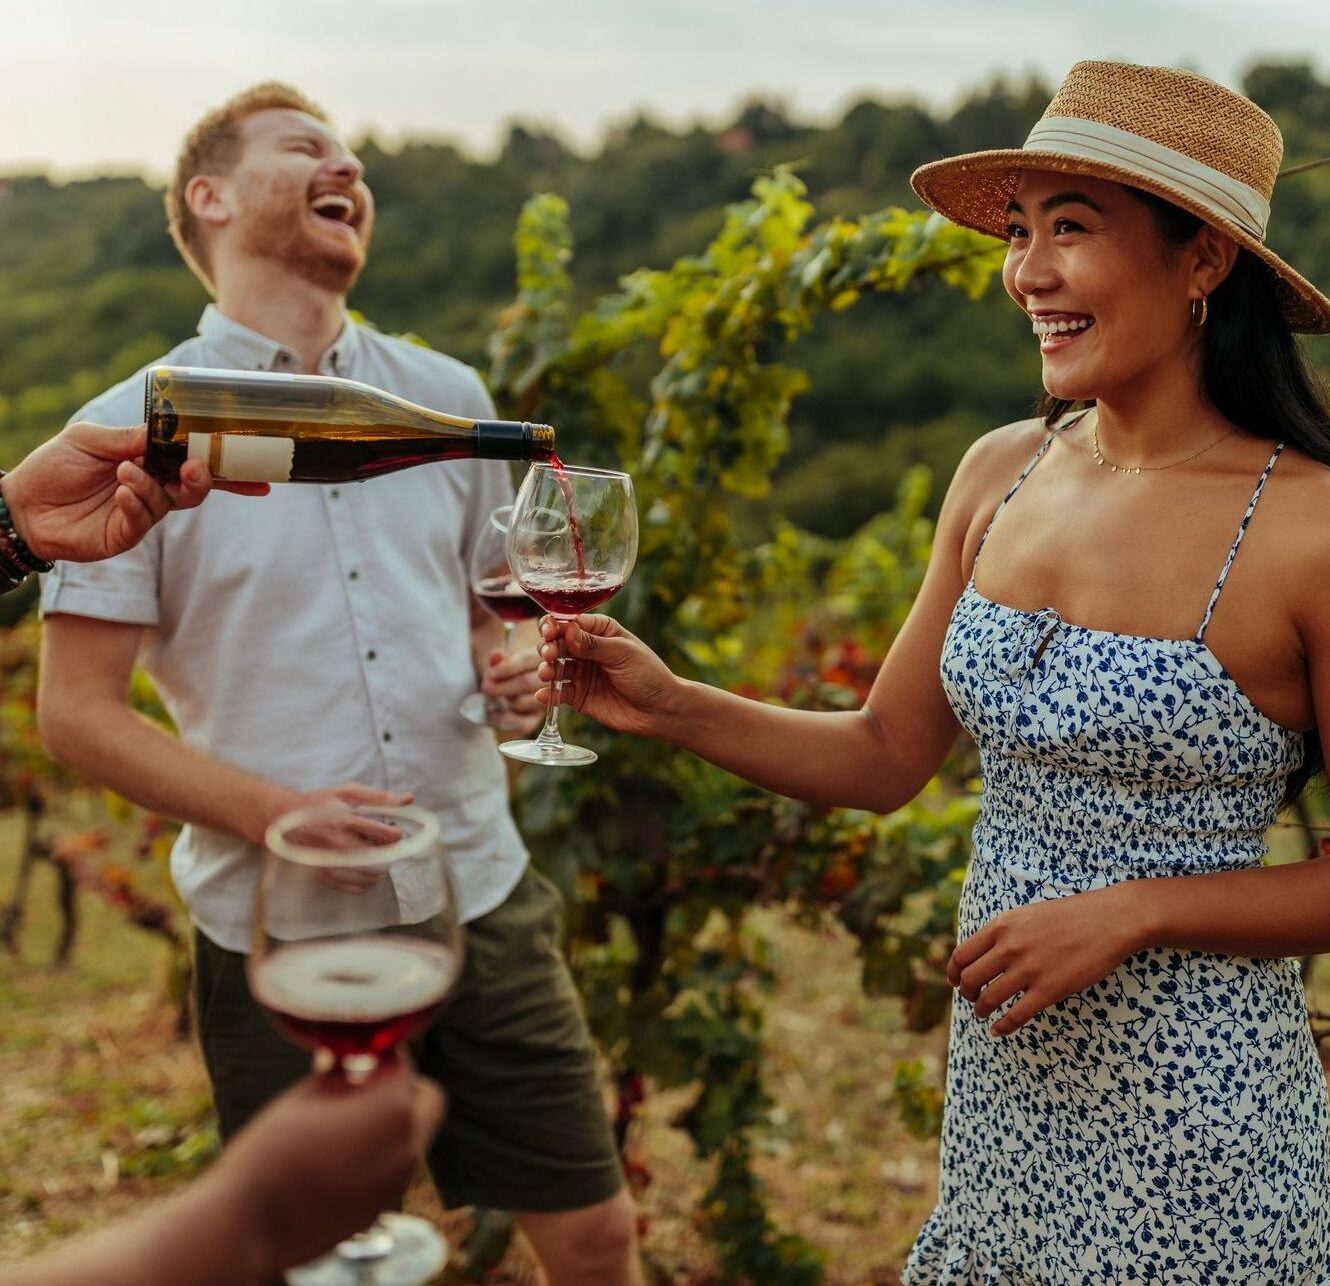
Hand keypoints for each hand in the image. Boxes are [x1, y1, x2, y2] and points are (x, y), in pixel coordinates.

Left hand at [1, 422, 268, 563]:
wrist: (21, 503)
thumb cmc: (54, 466)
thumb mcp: (90, 438)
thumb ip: (129, 437)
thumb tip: (166, 432)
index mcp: (149, 463)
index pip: (196, 465)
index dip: (229, 472)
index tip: (259, 473)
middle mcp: (152, 489)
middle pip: (195, 488)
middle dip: (203, 478)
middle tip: (195, 468)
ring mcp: (140, 514)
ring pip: (170, 502)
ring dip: (153, 486)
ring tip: (124, 473)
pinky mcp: (125, 535)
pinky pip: (143, 520)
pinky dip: (136, 503)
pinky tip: (120, 492)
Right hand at [215, 1062, 443, 1276]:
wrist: (245, 1222)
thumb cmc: (271, 1149)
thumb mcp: (305, 1095)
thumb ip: (342, 1074)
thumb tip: (351, 1060)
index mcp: (391, 1106)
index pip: (402, 1064)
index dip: (379, 1056)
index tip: (360, 1057)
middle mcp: (407, 1144)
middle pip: (428, 1101)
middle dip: (404, 1089)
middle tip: (368, 1087)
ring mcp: (397, 1182)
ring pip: (411, 1138)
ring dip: (391, 1125)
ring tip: (343, 1126)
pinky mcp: (381, 1210)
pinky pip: (391, 1172)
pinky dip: (376, 1160)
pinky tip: (335, 1163)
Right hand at [275, 784, 414, 891]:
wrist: (284, 818)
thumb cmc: (320, 803)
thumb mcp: (349, 792)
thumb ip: (380, 797)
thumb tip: (409, 800)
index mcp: (344, 820)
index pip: (381, 833)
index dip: (395, 834)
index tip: (395, 832)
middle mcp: (336, 844)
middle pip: (377, 860)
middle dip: (388, 854)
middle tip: (387, 847)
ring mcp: (329, 863)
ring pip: (368, 877)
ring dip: (380, 869)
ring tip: (376, 857)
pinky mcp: (324, 876)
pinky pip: (355, 888)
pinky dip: (367, 883)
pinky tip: (365, 870)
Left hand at [479, 642, 543, 732]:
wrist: (501, 687)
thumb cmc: (503, 669)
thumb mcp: (500, 660)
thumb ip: (497, 658)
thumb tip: (496, 655)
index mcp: (544, 658)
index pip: (529, 660)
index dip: (509, 667)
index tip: (492, 673)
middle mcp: (550, 681)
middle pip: (527, 683)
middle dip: (503, 686)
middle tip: (486, 687)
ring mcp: (544, 702)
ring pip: (522, 703)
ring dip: (501, 701)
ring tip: (488, 696)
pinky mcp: (534, 720)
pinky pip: (521, 724)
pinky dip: (502, 719)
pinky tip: (492, 711)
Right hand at [537, 614, 682, 737]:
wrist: (659, 710)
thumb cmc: (648, 674)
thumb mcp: (623, 653)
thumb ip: (594, 643)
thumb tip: (568, 630)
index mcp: (600, 631)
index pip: (570, 622)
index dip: (555, 625)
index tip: (549, 632)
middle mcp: (586, 650)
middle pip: (556, 643)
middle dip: (548, 647)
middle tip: (550, 655)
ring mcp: (581, 673)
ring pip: (554, 667)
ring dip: (546, 669)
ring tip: (546, 674)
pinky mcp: (578, 696)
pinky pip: (559, 693)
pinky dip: (548, 694)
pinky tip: (543, 696)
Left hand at [947, 884, 1145, 1035]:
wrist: (1109, 919)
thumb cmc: (1071, 916)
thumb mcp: (1027, 914)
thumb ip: (1003, 932)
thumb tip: (983, 953)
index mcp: (1001, 926)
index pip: (961, 954)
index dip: (952, 973)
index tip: (954, 982)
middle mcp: (1010, 947)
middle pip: (969, 979)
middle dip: (966, 993)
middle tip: (971, 999)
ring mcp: (1029, 969)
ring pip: (989, 999)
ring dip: (981, 1010)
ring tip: (983, 1014)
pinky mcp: (1050, 989)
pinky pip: (1016, 1015)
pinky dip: (1002, 1027)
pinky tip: (999, 1030)